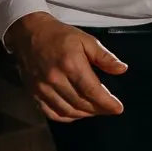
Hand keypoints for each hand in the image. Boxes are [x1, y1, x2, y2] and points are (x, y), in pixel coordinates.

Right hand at [5, 12, 126, 121]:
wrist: (29, 34)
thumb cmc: (60, 36)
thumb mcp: (87, 40)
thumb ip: (105, 57)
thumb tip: (122, 69)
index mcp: (71, 64)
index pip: (92, 90)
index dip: (107, 103)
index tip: (118, 108)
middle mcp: (55, 79)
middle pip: (81, 103)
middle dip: (99, 109)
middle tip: (110, 109)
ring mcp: (42, 88)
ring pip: (67, 111)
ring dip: (85, 114)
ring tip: (97, 110)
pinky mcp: (34, 93)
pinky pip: (51, 113)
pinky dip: (66, 117)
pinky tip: (77, 113)